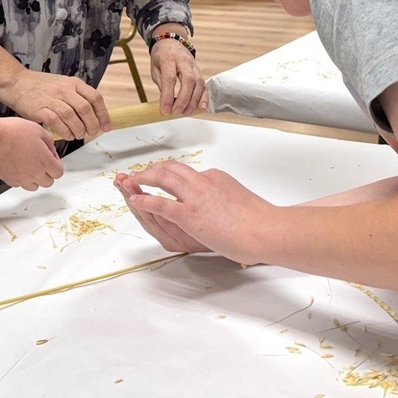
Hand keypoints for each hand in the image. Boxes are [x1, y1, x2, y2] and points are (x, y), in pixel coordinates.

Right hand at [0, 69, 111, 140]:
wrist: (16, 82)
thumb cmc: (41, 86)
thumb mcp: (63, 84)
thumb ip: (78, 97)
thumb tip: (95, 116)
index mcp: (73, 83)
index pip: (95, 97)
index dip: (103, 114)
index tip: (106, 127)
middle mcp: (64, 89)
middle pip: (85, 109)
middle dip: (92, 125)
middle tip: (92, 133)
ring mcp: (52, 99)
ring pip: (72, 117)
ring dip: (79, 130)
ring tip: (78, 135)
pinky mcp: (40, 109)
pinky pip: (57, 122)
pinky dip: (65, 131)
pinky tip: (67, 135)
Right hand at [0, 118, 63, 190]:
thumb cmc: (13, 132)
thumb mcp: (38, 130)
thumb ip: (49, 141)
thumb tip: (51, 147)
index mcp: (45, 162)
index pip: (59, 172)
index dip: (56, 164)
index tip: (51, 157)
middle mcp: (35, 174)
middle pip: (48, 182)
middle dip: (47, 172)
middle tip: (42, 161)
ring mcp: (21, 179)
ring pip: (34, 186)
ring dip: (35, 178)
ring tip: (30, 165)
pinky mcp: (9, 180)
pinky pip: (19, 184)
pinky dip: (21, 178)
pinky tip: (18, 166)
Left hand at [114, 160, 271, 264]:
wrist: (267, 229)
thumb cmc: (260, 220)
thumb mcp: (239, 198)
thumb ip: (225, 195)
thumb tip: (221, 201)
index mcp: (215, 177)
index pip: (187, 172)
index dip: (170, 175)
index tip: (160, 178)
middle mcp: (203, 181)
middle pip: (170, 169)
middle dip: (151, 170)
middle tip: (139, 174)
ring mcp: (195, 197)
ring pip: (162, 179)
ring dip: (144, 179)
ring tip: (130, 182)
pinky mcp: (190, 215)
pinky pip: (161, 204)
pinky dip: (146, 200)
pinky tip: (136, 200)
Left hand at [149, 39, 207, 115]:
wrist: (171, 42)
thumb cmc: (161, 57)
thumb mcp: (155, 69)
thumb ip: (162, 84)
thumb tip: (166, 103)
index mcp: (168, 58)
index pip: (170, 78)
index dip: (168, 95)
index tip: (165, 109)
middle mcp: (183, 61)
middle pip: (188, 80)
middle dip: (183, 99)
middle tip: (176, 112)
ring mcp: (194, 66)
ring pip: (198, 83)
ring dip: (194, 100)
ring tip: (186, 112)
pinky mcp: (199, 71)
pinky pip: (204, 85)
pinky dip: (204, 97)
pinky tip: (202, 107)